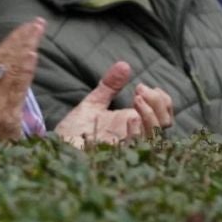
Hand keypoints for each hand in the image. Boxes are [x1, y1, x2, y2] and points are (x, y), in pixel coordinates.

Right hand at [0, 17, 42, 139]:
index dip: (12, 40)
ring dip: (25, 47)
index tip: (27, 27)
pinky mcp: (3, 116)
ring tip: (38, 31)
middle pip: (2, 59)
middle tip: (38, 23)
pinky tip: (32, 55)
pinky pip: (15, 88)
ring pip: (9, 69)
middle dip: (21, 38)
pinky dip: (24, 70)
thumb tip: (10, 70)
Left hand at [53, 61, 173, 146]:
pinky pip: (137, 147)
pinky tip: (131, 117)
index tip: (142, 86)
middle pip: (166, 123)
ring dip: (150, 114)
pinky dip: (138, 131)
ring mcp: (128, 147)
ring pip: (155, 135)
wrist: (56, 148)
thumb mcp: (93, 104)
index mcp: (134, 124)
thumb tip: (124, 64)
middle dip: (158, 103)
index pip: (165, 114)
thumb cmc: (75, 131)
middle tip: (140, 89)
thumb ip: (109, 86)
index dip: (162, 100)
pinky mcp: (117, 156)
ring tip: (136, 98)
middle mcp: (135, 137)